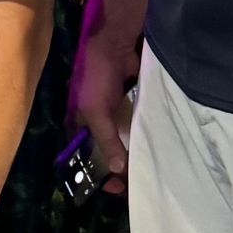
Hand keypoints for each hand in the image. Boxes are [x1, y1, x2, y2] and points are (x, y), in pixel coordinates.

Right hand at [68, 27, 137, 193]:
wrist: (114, 44)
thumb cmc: (96, 76)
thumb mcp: (96, 111)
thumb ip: (107, 140)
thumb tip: (119, 170)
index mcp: (78, 126)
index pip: (84, 159)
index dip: (96, 175)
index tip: (116, 189)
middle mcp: (93, 123)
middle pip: (105, 153)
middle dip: (118, 168)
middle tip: (135, 183)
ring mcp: (112, 114)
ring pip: (122, 141)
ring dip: (131, 153)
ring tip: (147, 168)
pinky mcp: (129, 105)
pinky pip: (135, 126)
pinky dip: (142, 137)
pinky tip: (154, 147)